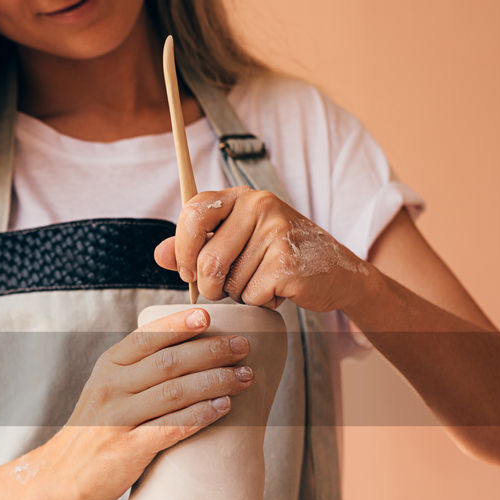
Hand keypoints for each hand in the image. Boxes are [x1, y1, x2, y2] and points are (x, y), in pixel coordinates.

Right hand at [43, 306, 255, 499]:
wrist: (64, 475)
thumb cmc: (97, 429)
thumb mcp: (107, 390)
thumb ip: (138, 372)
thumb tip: (192, 350)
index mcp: (108, 367)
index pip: (147, 337)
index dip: (179, 324)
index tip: (209, 316)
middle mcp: (111, 387)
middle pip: (169, 362)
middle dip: (211, 351)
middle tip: (243, 348)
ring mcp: (118, 418)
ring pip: (175, 392)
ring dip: (216, 381)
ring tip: (244, 377)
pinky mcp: (128, 449)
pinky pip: (172, 427)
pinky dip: (202, 415)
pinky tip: (224, 407)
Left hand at [153, 186, 370, 312]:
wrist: (340, 274)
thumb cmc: (280, 258)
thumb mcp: (236, 243)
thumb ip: (194, 247)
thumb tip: (160, 254)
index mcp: (241, 197)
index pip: (192, 213)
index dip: (184, 250)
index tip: (190, 270)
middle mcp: (259, 205)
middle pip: (206, 259)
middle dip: (207, 285)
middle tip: (222, 288)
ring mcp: (276, 232)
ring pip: (228, 282)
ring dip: (238, 294)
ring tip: (261, 281)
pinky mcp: (288, 263)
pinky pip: (251, 296)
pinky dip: (260, 302)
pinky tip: (279, 290)